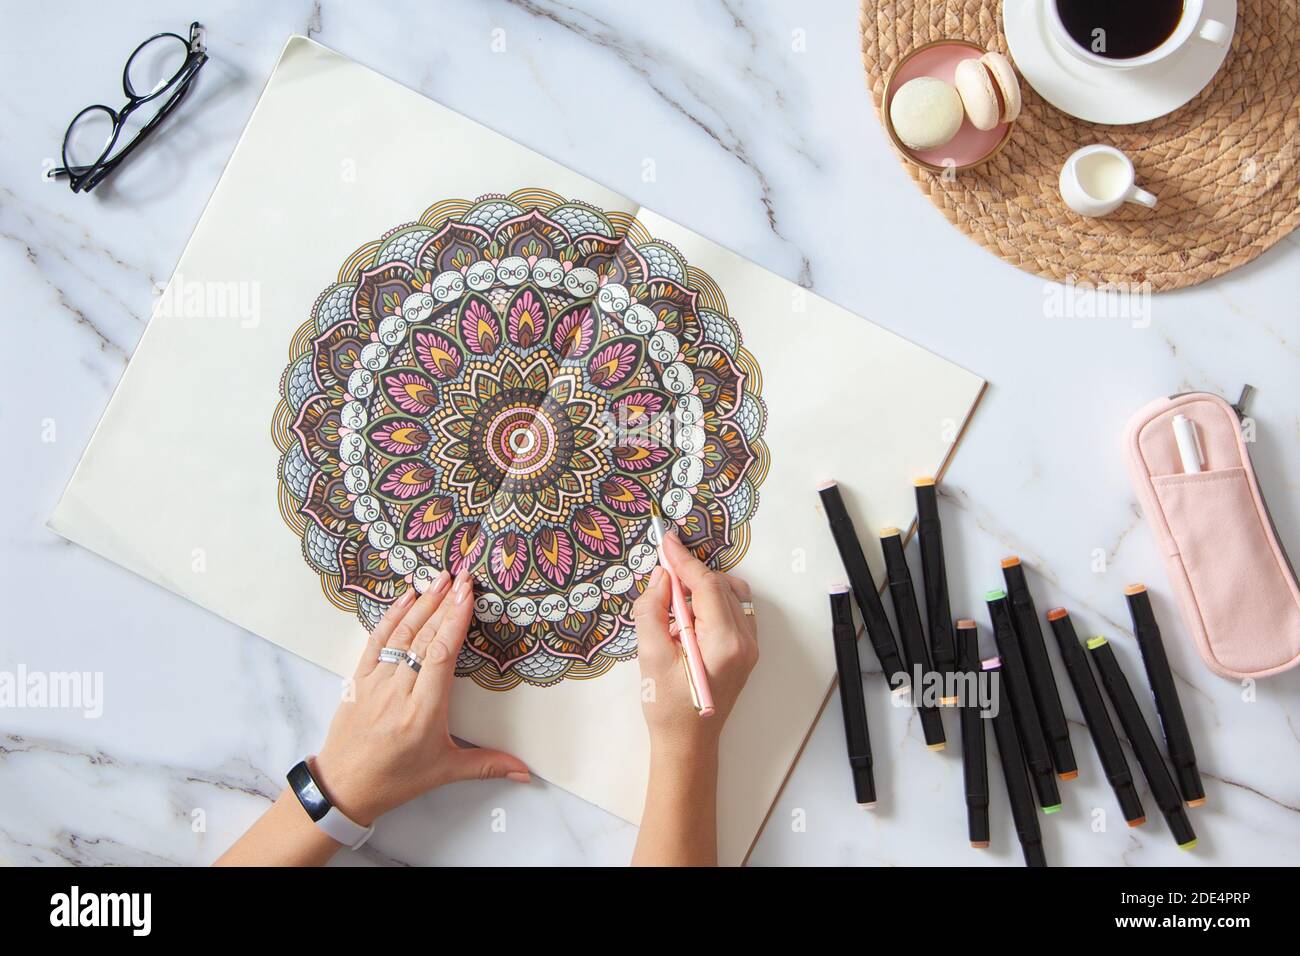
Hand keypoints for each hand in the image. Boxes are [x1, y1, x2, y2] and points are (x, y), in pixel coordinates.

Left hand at [312, 570, 528, 825]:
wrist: (343, 788)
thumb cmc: (395, 780)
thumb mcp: (444, 772)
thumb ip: (487, 766)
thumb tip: (526, 774)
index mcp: (422, 713)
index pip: (441, 655)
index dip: (455, 620)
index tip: (467, 594)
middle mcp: (398, 692)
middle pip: (424, 638)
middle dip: (445, 603)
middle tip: (463, 575)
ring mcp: (375, 682)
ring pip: (401, 634)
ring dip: (423, 603)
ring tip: (440, 578)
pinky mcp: (358, 678)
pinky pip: (376, 640)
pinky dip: (392, 616)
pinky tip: (406, 597)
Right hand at [632, 533, 757, 755]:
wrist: (687, 744)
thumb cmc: (666, 708)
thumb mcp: (650, 657)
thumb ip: (653, 611)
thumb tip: (661, 577)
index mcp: (725, 642)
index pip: (707, 585)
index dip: (684, 560)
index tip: (665, 540)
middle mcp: (746, 642)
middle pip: (720, 586)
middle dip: (690, 574)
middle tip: (661, 574)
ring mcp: (750, 647)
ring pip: (730, 595)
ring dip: (701, 588)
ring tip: (673, 603)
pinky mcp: (746, 651)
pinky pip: (733, 611)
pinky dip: (711, 602)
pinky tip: (688, 616)